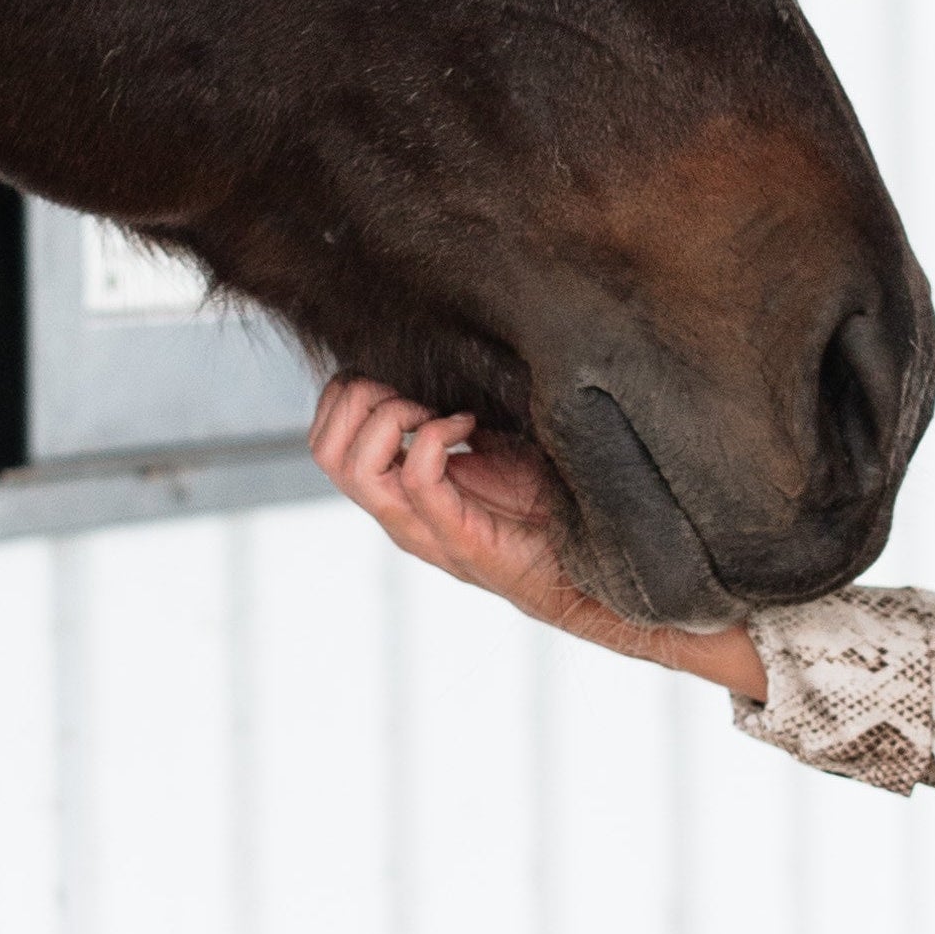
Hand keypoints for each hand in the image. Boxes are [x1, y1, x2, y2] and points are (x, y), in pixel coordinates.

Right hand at [307, 377, 765, 700]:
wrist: (608, 577)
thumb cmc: (561, 504)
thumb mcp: (503, 444)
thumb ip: (464, 415)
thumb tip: (451, 356)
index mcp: (403, 493)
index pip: (326, 440)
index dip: (350, 396)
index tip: (409, 383)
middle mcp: (402, 516)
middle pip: (326, 451)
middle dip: (360, 401)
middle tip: (418, 397)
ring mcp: (427, 533)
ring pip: (355, 469)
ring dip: (390, 419)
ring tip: (440, 414)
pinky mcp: (464, 543)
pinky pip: (417, 482)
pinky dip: (435, 440)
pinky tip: (469, 426)